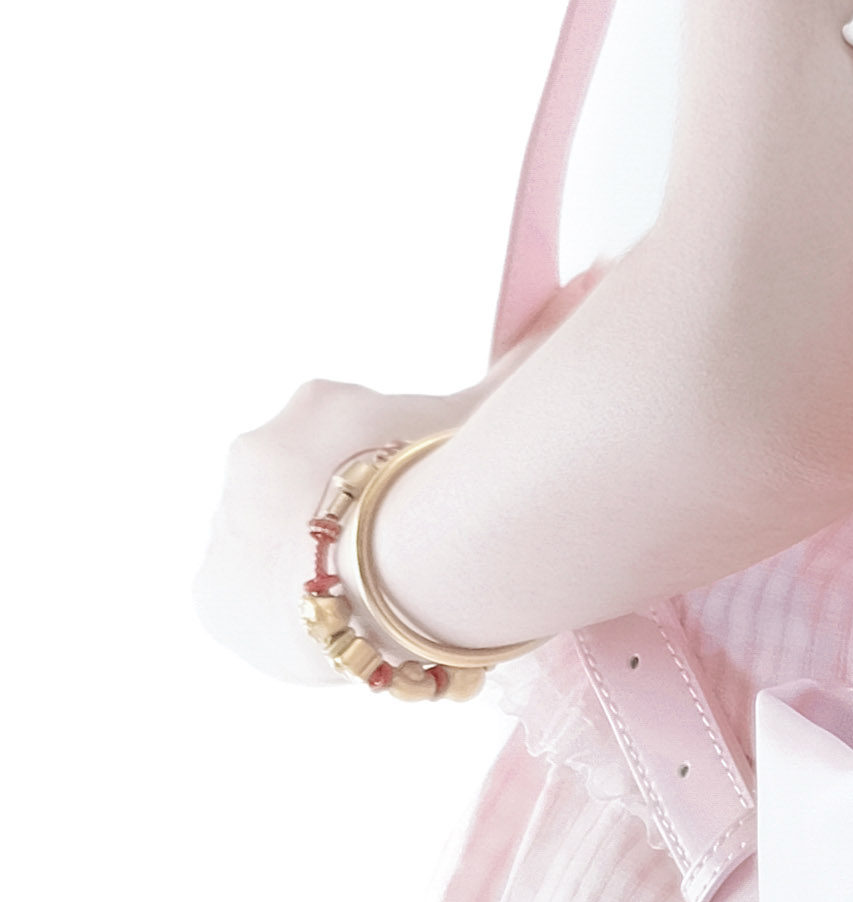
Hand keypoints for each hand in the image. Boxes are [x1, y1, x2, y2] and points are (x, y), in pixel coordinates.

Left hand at [193, 274, 606, 685]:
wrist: (389, 578)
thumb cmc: (443, 484)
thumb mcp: (488, 412)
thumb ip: (524, 358)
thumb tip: (592, 275)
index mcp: (318, 405)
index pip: (359, 439)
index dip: (402, 477)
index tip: (433, 507)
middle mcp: (254, 453)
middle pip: (313, 492)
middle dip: (358, 521)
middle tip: (413, 560)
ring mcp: (224, 527)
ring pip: (281, 549)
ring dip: (322, 568)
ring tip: (380, 602)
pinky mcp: (210, 598)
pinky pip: (249, 607)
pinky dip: (287, 618)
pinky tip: (338, 625)